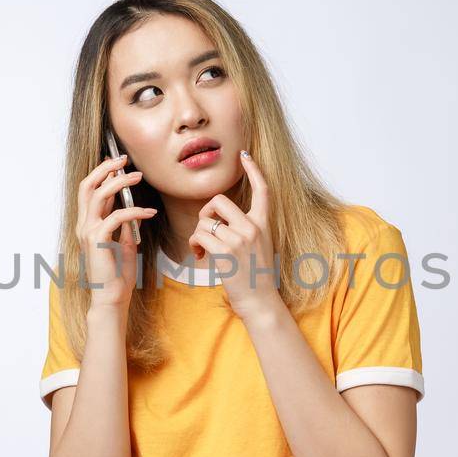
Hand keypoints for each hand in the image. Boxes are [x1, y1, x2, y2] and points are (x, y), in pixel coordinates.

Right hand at [75, 153, 157, 308]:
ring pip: (98, 195)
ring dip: (119, 182)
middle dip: (104, 168)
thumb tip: (131, 214)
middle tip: (123, 159)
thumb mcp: (124, 246)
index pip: (90, 192)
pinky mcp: (97, 240)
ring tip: (138, 176)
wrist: (111, 298)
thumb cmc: (116, 276)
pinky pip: (116, 216)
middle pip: (87, 186)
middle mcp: (83, 226)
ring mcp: (87, 232)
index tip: (117, 163)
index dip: (102, 174)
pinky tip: (149, 212)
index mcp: (87, 226)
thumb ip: (124, 229)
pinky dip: (134, 211)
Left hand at [188, 149, 284, 322]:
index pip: (262, 189)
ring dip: (198, 234)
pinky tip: (199, 256)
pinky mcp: (225, 251)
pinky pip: (199, 235)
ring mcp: (239, 238)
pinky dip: (194, 245)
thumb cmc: (257, 277)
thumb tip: (220, 220)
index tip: (244, 155)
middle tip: (206, 229)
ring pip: (205, 220)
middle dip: (206, 213)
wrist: (260, 301)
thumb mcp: (260, 246)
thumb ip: (246, 229)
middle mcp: (253, 227)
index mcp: (264, 224)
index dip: (253, 170)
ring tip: (201, 250)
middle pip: (220, 201)